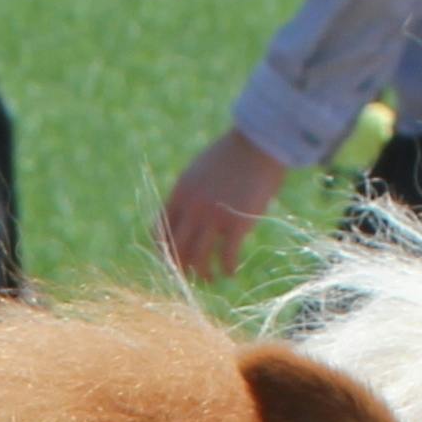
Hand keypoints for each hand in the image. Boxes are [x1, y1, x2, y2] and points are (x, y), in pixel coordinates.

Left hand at [160, 128, 298, 282]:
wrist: (261, 143)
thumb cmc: (234, 155)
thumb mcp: (200, 170)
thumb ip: (190, 193)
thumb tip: (187, 214)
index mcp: (180, 194)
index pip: (160, 230)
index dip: (164, 249)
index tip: (173, 259)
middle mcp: (193, 208)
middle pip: (176, 249)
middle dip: (180, 267)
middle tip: (190, 275)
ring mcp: (214, 217)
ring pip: (198, 259)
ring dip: (203, 274)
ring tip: (211, 279)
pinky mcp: (237, 224)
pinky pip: (227, 257)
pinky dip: (227, 269)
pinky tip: (231, 272)